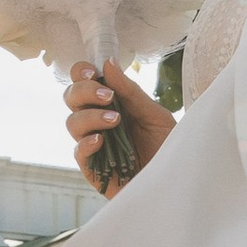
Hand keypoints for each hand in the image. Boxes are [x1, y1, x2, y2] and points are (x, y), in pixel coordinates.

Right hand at [66, 59, 174, 193]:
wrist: (175, 182)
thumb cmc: (167, 148)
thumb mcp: (155, 116)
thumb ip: (131, 92)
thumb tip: (108, 63)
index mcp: (110, 104)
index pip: (84, 81)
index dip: (82, 73)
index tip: (95, 72)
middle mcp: (97, 121)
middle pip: (71, 97)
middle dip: (84, 91)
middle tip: (108, 97)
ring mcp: (92, 144)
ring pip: (72, 122)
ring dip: (90, 116)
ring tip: (115, 122)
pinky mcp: (92, 169)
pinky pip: (78, 152)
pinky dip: (86, 143)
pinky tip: (101, 141)